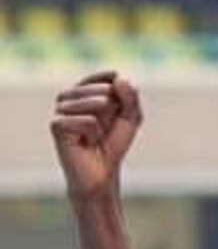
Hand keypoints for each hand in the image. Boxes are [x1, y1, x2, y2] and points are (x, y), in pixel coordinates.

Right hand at [50, 70, 142, 200]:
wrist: (100, 172)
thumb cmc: (113, 143)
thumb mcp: (130, 118)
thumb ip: (131, 97)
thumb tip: (119, 78)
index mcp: (86, 90)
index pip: (109, 76)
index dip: (122, 95)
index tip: (120, 111)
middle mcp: (71, 96)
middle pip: (105, 89)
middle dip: (115, 113)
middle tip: (106, 130)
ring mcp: (61, 109)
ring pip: (97, 102)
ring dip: (105, 124)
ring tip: (95, 137)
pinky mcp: (56, 124)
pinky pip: (88, 121)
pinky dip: (94, 134)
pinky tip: (86, 143)